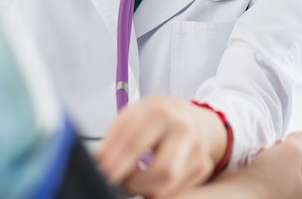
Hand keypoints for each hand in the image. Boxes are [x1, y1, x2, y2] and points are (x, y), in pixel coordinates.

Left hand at [95, 95, 227, 198]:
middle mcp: (184, 129)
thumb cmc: (153, 115)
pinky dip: (156, 191)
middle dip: (133, 183)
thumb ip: (115, 137)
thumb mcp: (131, 115)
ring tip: (128, 183)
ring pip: (169, 184)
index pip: (135, 143)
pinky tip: (146, 183)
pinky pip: (177, 191)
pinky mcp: (202, 165)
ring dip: (143, 190)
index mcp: (162, 111)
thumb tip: (98, 162)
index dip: (114, 162)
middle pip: (161, 169)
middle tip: (115, 182)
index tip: (101, 173)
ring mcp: (197, 148)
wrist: (184, 114)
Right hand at [171, 131, 301, 198]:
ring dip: (287, 152)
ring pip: (290, 169)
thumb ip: (301, 140)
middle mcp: (298, 195)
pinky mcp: (263, 186)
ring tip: (281, 142)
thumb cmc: (268, 180)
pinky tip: (265, 150)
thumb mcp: (293, 151)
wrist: (240, 192)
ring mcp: (279, 191)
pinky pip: (273, 170)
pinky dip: (271, 158)